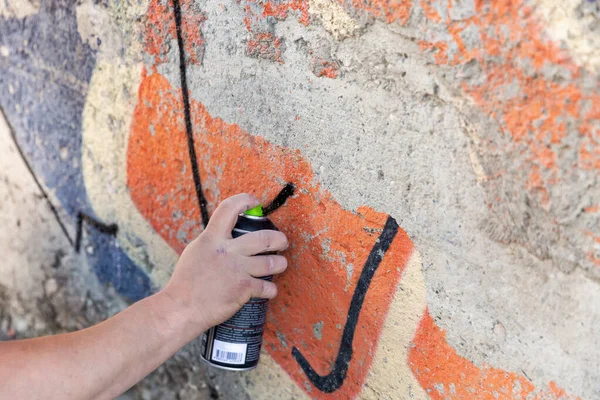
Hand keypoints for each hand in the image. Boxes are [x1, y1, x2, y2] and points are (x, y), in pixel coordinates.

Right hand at [162, 193, 288, 336]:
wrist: (182, 308)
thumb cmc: (185, 282)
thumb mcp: (196, 251)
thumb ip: (213, 242)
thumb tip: (227, 235)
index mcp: (212, 239)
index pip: (229, 209)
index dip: (245, 201)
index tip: (255, 203)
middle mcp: (227, 251)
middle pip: (263, 238)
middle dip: (279, 238)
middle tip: (282, 241)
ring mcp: (237, 270)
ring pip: (271, 262)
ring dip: (280, 263)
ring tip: (281, 264)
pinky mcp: (243, 289)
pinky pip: (267, 287)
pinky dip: (271, 289)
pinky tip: (270, 290)